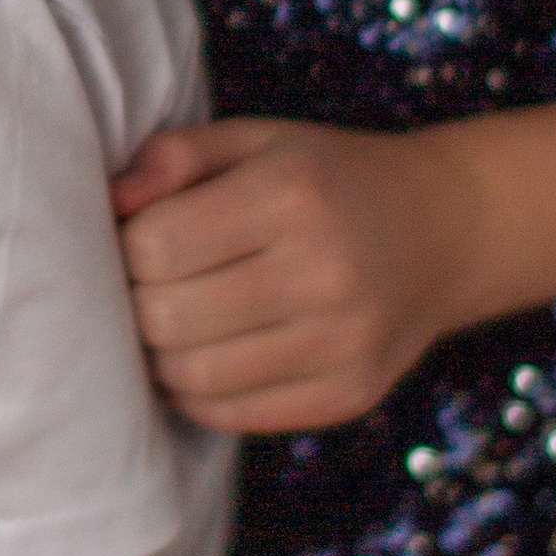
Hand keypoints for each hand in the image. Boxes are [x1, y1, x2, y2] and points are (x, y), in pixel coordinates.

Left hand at [113, 120, 477, 432]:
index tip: (136, 240)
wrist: (444, 230)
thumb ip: (176, 157)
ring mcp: (343, 344)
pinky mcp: (348, 396)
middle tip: (145, 287)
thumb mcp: (257, 140)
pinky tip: (203, 357)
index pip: (156, 246)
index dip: (125, 248)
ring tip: (167, 324)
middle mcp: (324, 272)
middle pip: (165, 317)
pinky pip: (231, 415)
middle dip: (135, 303)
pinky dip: (195, 393)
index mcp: (293, 194)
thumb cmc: (326, 179)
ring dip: (157, 356)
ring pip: (191, 376)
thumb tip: (111, 203)